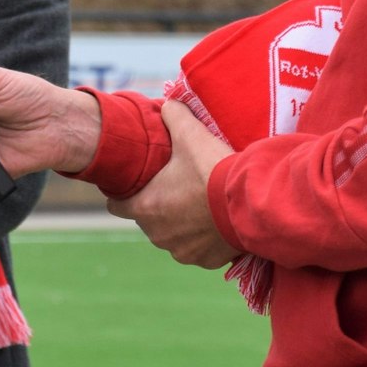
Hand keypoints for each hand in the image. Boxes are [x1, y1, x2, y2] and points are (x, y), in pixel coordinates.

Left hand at [106, 100, 236, 267]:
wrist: (251, 204)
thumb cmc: (213, 169)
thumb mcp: (190, 133)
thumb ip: (173, 115)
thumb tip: (167, 105)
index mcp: (145, 207)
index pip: (115, 205)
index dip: (122, 193)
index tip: (134, 183)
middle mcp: (158, 234)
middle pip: (146, 219)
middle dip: (156, 205)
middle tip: (174, 186)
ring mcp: (182, 251)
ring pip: (171, 235)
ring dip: (178, 223)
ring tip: (196, 203)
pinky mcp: (205, 261)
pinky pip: (195, 249)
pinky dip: (201, 238)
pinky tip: (213, 221)